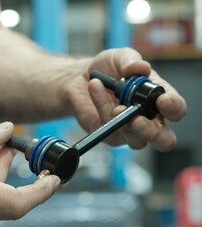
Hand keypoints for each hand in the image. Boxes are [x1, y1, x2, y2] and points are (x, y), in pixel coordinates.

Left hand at [66, 48, 186, 151]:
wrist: (80, 77)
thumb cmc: (107, 69)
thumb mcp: (120, 57)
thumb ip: (131, 61)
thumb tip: (142, 68)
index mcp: (157, 99)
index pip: (176, 110)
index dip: (174, 108)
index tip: (162, 100)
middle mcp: (147, 118)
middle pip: (163, 139)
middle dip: (153, 132)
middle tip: (137, 120)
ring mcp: (128, 130)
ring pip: (135, 140)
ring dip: (123, 120)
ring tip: (115, 103)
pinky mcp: (109, 134)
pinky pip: (109, 127)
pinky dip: (101, 105)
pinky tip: (95, 87)